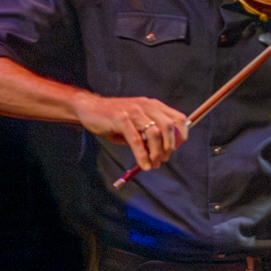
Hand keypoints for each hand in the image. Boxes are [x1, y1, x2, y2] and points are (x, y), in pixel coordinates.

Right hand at [73, 93, 188, 170]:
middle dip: (168, 147)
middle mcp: (146, 106)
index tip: (175, 149)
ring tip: (153, 164)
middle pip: (168, 127)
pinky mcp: (121, 118)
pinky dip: (142, 155)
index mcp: (154, 105)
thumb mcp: (137, 124)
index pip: (178, 118)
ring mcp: (134, 111)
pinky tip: (144, 165)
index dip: (180, 135)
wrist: (89, 108)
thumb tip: (163, 155)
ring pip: (155, 134)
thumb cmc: (115, 119)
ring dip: (156, 152)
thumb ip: (150, 136)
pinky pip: (137, 140)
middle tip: (162, 160)